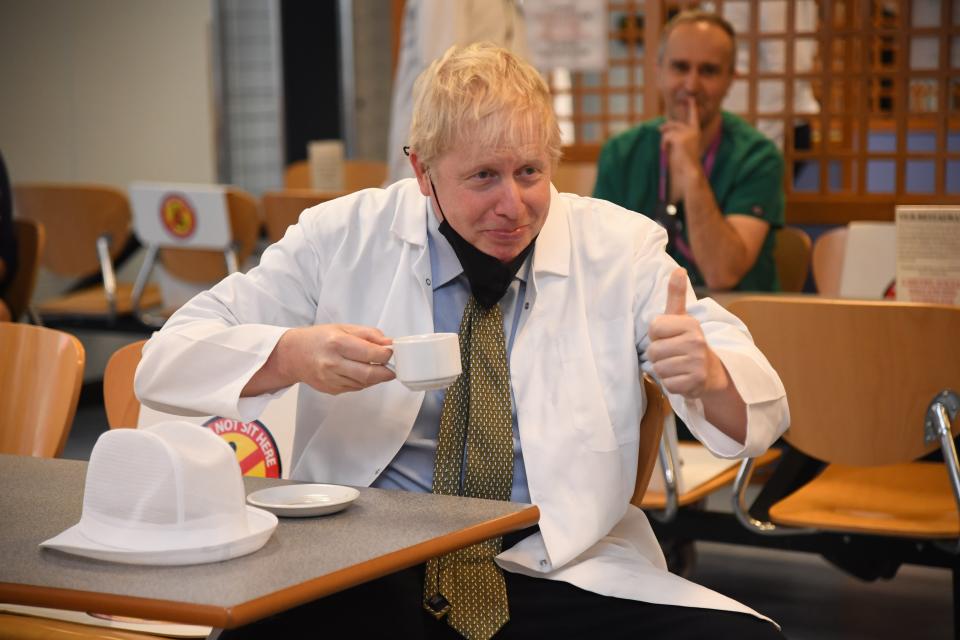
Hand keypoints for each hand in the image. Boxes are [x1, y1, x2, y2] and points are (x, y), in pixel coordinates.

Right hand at [276, 324, 395, 394]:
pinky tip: (359, 372)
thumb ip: (369, 334)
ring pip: (363, 384)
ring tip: (374, 367)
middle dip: (386, 372)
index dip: (386, 354)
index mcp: (337, 343)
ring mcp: (331, 379)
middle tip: (391, 368)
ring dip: (374, 377)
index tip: (390, 352)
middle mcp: (333, 363)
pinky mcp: (331, 390)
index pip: (371, 354)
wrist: (294, 355)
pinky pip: (355, 388)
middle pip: (369, 374)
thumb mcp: (344, 328)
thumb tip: (388, 343)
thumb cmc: (318, 339)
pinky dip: (363, 382)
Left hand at [646, 268, 725, 398]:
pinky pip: (667, 383)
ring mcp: (697, 362)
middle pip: (653, 351)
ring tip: (678, 365)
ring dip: (664, 370)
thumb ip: (676, 295)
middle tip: (674, 355)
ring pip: (659, 368)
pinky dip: (671, 383)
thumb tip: (678, 269)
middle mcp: (695, 341)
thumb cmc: (688, 342)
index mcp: (690, 323)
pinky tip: (682, 377)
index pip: (653, 329)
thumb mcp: (681, 317)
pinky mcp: (695, 382)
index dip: (657, 336)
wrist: (710, 371)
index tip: (670, 337)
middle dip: (659, 356)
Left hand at [659, 97, 703, 198]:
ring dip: (664, 139)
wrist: (689, 172)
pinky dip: (663, 144)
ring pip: (669, 131)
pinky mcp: (680, 138)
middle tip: (659, 129)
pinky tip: (665, 150)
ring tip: (664, 149)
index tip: (690, 98)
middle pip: (674, 123)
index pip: (693, 117)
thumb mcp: (681, 145)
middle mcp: (693, 130)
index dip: (691, 107)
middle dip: (665, 126)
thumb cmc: (684, 162)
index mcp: (695, 132)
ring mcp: (687, 133)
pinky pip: (666, 137)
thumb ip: (677, 135)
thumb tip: (664, 127)